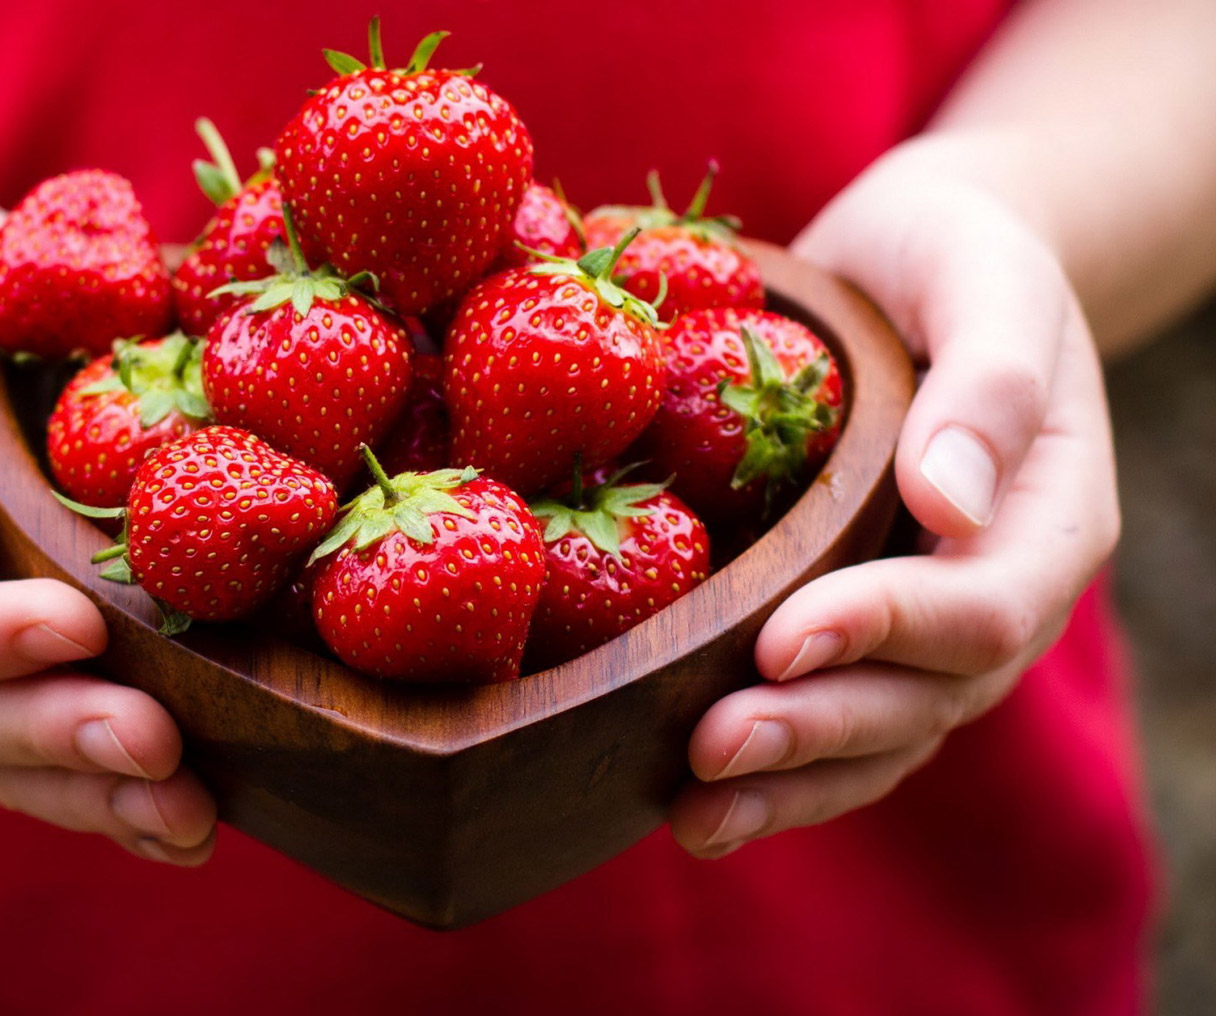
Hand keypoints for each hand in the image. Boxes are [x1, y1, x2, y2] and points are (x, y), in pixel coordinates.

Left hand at [669, 144, 1120, 856]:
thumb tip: (950, 505)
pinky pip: (837, 721)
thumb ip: (988, 385)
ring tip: (692, 818)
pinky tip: (689, 802)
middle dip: (818, 731)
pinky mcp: (863, 631)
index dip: (885, 632)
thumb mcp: (985, 277)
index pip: (983, 606)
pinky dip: (776, 771)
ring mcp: (932, 628)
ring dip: (789, 784)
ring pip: (880, 738)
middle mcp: (998, 592)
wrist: (925, 263)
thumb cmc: (956, 255)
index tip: (782, 638)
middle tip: (710, 751)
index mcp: (1051, 518)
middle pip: (926, 700)